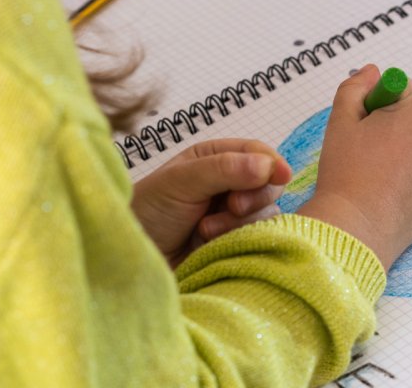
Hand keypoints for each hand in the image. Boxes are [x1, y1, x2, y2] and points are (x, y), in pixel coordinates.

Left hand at [132, 139, 291, 266]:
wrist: (131, 257)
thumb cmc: (148, 212)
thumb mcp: (182, 182)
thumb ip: (224, 169)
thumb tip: (267, 166)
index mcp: (215, 159)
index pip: (258, 154)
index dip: (272, 164)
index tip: (280, 176)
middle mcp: (229, 185)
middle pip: (269, 185)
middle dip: (255, 196)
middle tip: (232, 206)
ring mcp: (233, 216)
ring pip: (266, 214)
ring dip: (240, 223)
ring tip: (205, 230)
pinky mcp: (234, 244)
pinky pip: (258, 239)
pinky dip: (241, 240)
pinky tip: (213, 244)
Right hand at [296, 64, 411, 270]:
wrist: (358, 228)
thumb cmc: (348, 175)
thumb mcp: (342, 119)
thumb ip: (356, 86)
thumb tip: (372, 72)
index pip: (401, 86)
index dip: (376, 102)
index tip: (364, 125)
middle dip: (395, 117)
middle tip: (369, 144)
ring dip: (404, 138)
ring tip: (378, 164)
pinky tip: (389, 181)